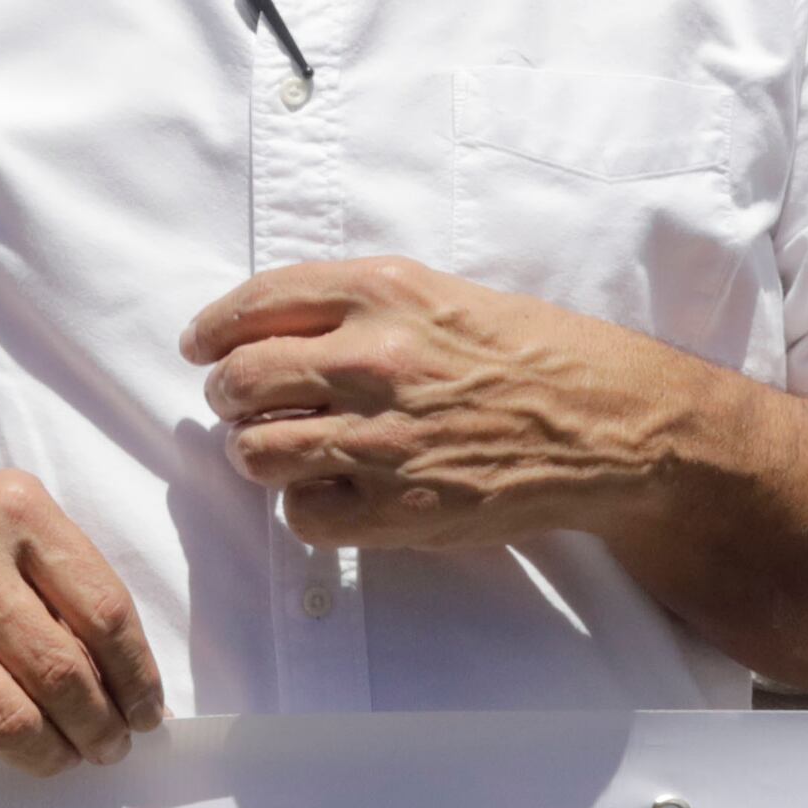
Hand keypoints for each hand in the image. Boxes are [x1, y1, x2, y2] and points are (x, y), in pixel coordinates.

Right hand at [0, 447, 160, 773]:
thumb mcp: (7, 512)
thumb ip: (64, 578)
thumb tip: (124, 675)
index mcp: (15, 511)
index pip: (104, 610)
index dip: (138, 676)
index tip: (148, 710)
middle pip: (62, 674)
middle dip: (102, 728)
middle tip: (111, 744)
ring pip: (9, 720)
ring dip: (53, 754)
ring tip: (65, 754)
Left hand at [183, 257, 724, 551]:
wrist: (606, 422)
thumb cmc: (533, 352)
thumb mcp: (444, 294)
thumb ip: (363, 305)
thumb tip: (275, 327)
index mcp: (385, 291)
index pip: (259, 301)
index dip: (215, 327)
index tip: (201, 344)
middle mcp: (374, 358)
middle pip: (242, 380)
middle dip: (227, 396)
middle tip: (239, 405)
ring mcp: (384, 438)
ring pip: (258, 452)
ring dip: (256, 454)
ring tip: (278, 451)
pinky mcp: (400, 508)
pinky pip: (304, 516)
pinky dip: (305, 509)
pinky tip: (332, 494)